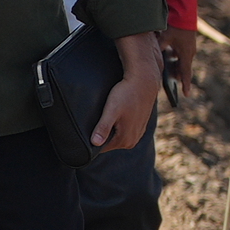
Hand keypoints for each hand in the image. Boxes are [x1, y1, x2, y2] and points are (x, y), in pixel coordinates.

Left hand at [93, 32, 165, 151]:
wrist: (144, 82)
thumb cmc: (126, 94)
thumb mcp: (111, 110)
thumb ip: (103, 127)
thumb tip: (95, 143)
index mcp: (124, 140)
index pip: (101, 148)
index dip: (91, 139)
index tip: (85, 129)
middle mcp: (132, 141)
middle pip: (108, 142)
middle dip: (100, 133)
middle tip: (95, 119)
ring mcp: (137, 134)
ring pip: (116, 136)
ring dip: (109, 128)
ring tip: (105, 114)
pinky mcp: (139, 127)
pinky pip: (123, 130)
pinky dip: (117, 124)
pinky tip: (115, 114)